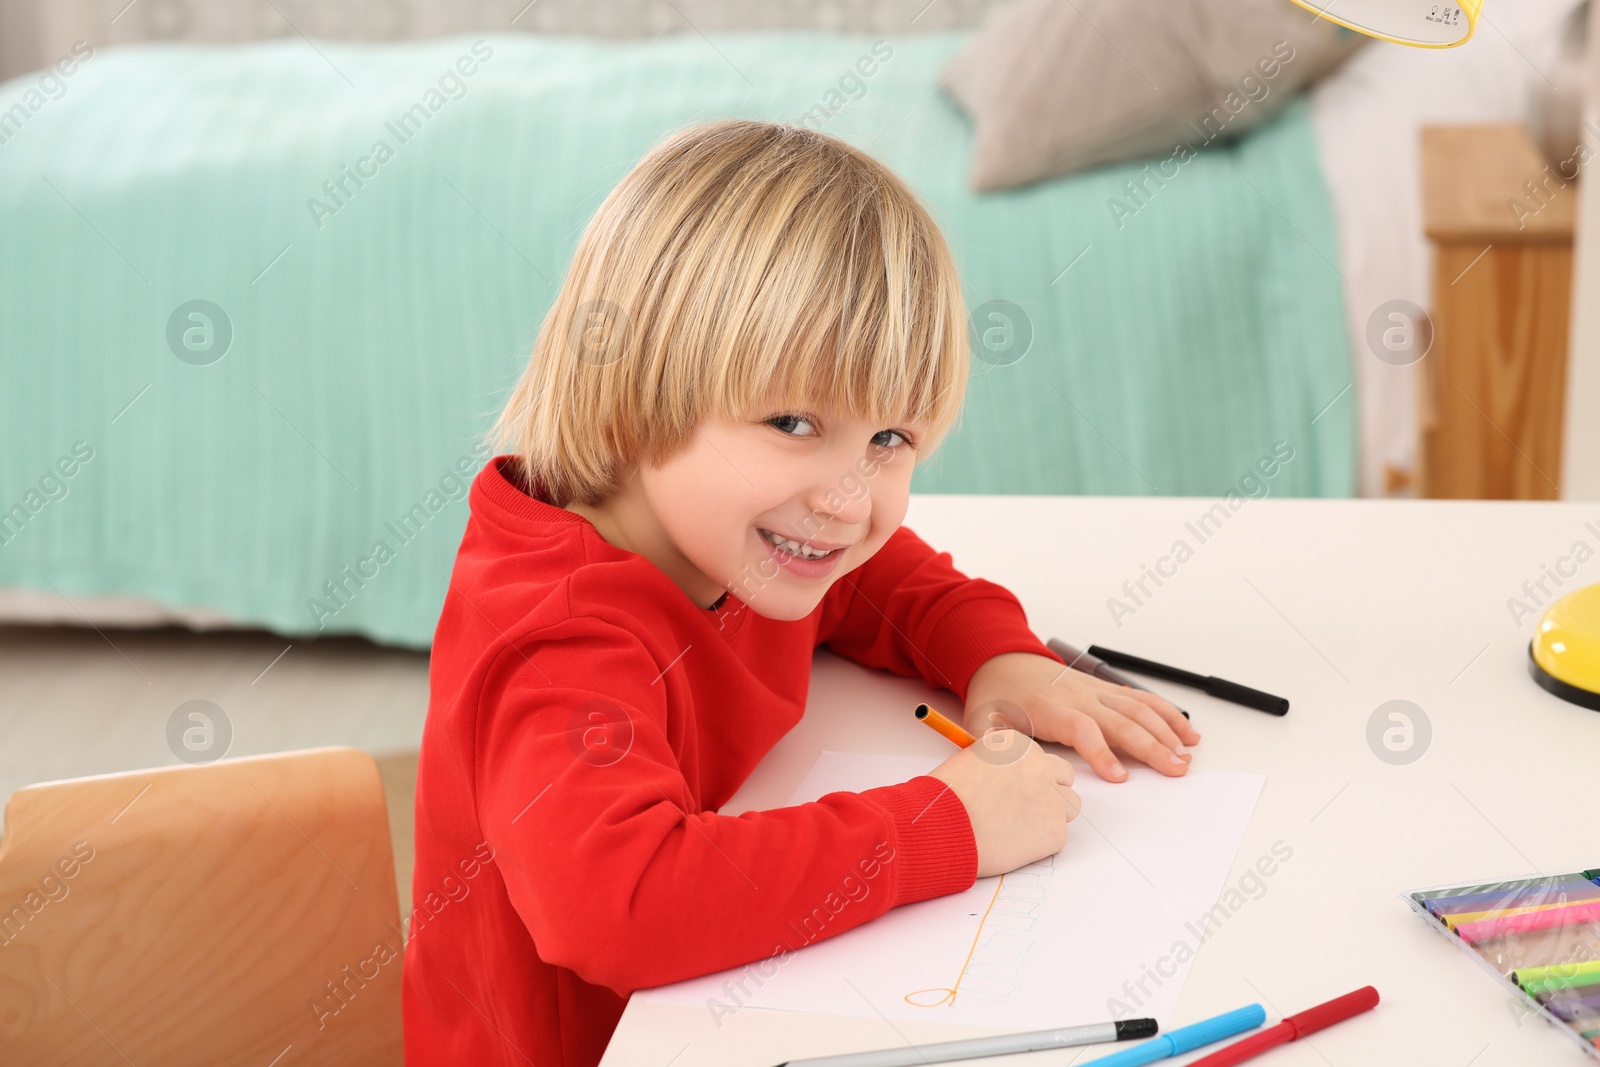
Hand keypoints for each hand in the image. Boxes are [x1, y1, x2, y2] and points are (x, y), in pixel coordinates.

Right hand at [927, 729, 1079, 876]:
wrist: (942, 827)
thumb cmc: (947, 798)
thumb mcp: (971, 763)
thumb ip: (1000, 766)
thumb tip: (1012, 781)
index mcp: (1018, 745)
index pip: (1040, 758)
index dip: (1028, 777)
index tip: (1014, 790)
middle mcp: (1040, 765)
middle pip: (1063, 776)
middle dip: (1050, 791)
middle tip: (1024, 809)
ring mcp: (1051, 798)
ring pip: (1069, 805)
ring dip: (1051, 815)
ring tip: (1020, 828)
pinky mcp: (1055, 831)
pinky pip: (1058, 836)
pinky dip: (1041, 842)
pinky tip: (1014, 844)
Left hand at [963, 652, 1200, 781]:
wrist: (1002, 660)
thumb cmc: (996, 696)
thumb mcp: (981, 721)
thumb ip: (990, 745)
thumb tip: (999, 767)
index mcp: (1050, 708)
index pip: (1081, 728)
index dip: (1101, 752)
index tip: (1118, 777)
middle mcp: (1079, 697)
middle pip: (1121, 720)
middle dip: (1151, 746)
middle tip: (1175, 770)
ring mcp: (1096, 691)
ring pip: (1138, 708)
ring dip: (1166, 731)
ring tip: (1185, 756)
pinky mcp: (1106, 689)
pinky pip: (1142, 699)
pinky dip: (1168, 713)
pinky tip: (1187, 731)